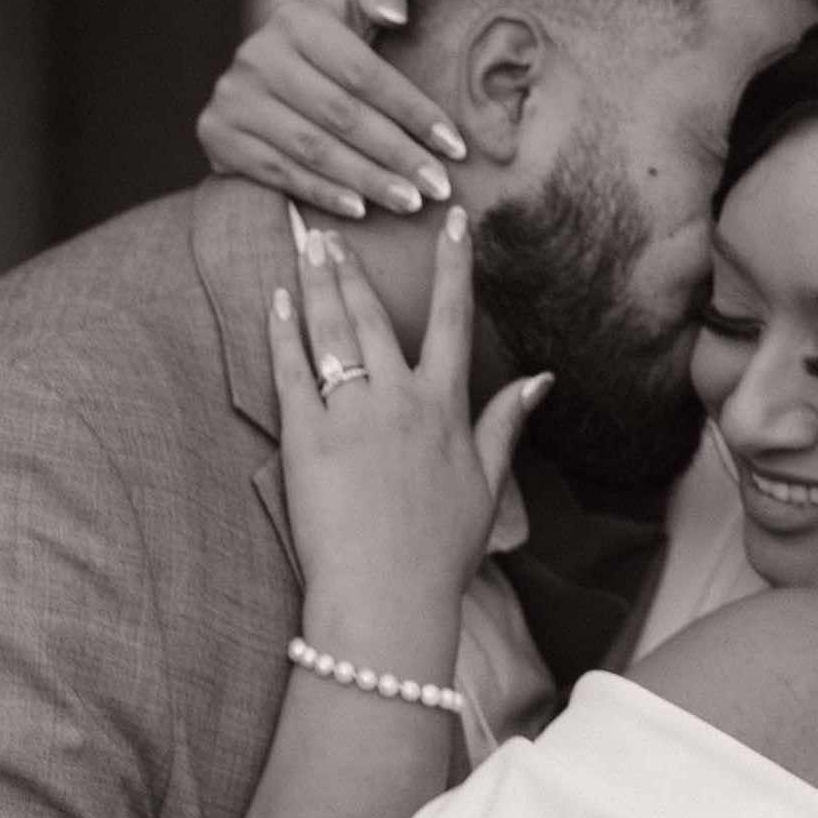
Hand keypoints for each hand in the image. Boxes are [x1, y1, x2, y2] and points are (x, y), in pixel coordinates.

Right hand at [198, 0, 467, 222]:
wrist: (266, 70)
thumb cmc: (332, 37)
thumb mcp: (354, 0)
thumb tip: (395, 14)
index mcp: (298, 18)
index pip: (364, 73)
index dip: (413, 111)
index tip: (455, 146)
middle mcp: (258, 54)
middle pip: (341, 115)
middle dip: (397, 155)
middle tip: (440, 188)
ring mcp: (233, 96)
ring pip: (312, 148)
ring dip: (367, 180)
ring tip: (411, 203)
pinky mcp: (217, 133)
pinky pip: (278, 171)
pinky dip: (322, 193)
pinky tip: (360, 209)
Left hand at [267, 209, 547, 651]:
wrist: (387, 597)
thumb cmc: (438, 553)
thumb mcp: (486, 487)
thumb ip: (505, 425)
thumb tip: (539, 380)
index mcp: (445, 409)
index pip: (455, 319)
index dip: (454, 265)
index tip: (454, 220)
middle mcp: (399, 399)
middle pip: (376, 314)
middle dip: (354, 268)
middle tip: (333, 232)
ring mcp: (350, 415)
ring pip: (333, 331)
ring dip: (319, 284)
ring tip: (307, 246)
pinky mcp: (305, 437)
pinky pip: (291, 371)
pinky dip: (283, 332)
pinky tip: (277, 301)